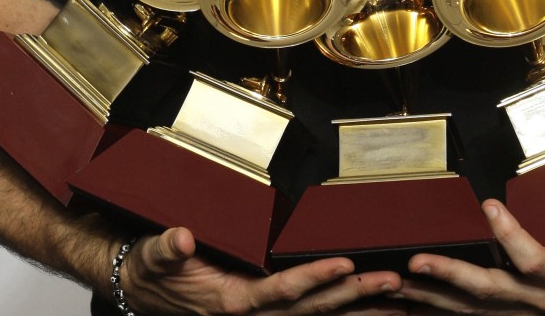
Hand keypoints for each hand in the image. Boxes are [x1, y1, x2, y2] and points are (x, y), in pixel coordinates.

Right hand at [119, 226, 405, 315]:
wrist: (143, 287)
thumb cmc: (152, 268)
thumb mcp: (152, 255)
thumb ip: (167, 248)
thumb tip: (182, 237)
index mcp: (231, 300)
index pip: (281, 291)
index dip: (314, 279)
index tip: (346, 262)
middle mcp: (252, 313)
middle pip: (313, 309)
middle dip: (355, 296)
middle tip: (395, 280)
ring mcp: (262, 315)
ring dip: (360, 308)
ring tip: (401, 297)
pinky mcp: (267, 310)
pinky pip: (311, 313)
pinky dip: (343, 310)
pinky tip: (372, 306)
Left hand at [395, 201, 544, 315]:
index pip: (535, 263)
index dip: (512, 238)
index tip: (489, 207)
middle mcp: (540, 301)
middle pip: (489, 292)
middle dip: (450, 278)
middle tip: (417, 261)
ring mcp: (522, 310)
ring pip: (471, 308)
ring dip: (433, 297)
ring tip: (397, 284)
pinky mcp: (510, 311)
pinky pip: (469, 313)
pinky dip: (438, 308)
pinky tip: (409, 302)